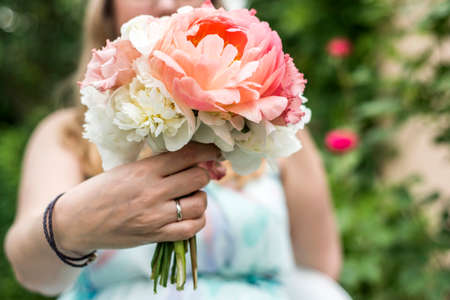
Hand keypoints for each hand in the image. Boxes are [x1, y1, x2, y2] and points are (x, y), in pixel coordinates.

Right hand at [53, 143, 221, 254]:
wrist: (77, 222)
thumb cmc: (102, 190)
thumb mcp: (127, 169)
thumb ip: (158, 165)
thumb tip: (195, 161)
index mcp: (144, 169)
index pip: (188, 155)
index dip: (207, 151)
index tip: (215, 151)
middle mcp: (153, 191)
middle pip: (199, 177)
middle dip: (203, 173)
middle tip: (198, 174)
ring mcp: (155, 216)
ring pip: (200, 202)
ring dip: (200, 197)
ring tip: (190, 196)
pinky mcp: (155, 235)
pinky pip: (192, 228)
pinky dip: (198, 219)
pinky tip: (190, 214)